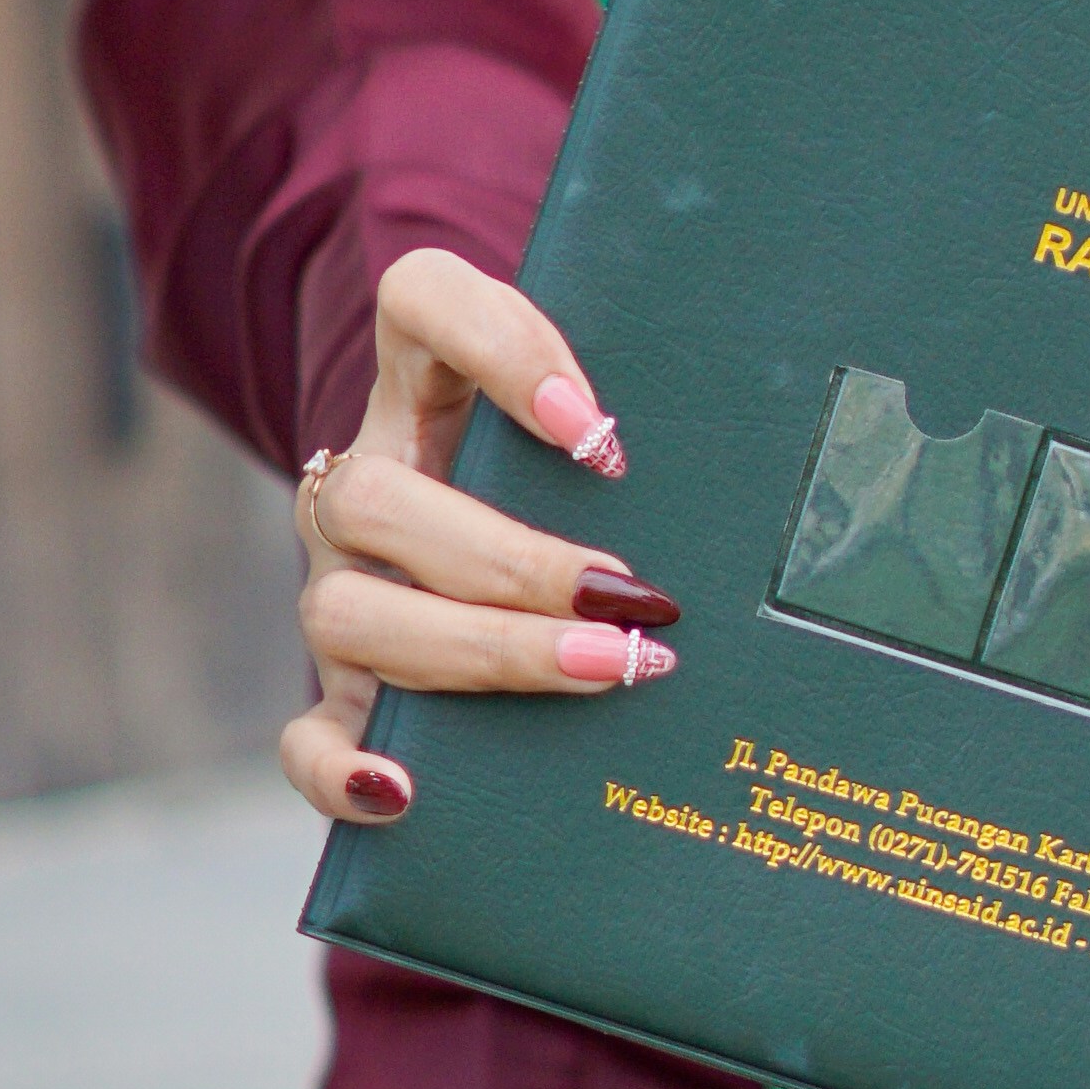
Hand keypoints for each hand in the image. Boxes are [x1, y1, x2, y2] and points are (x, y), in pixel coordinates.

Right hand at [280, 248, 677, 828]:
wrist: (500, 539)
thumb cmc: (575, 481)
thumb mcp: (598, 423)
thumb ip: (653, 404)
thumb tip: (787, 447)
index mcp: (422, 385)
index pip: (421, 300)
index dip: (498, 350)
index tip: (600, 432)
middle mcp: (364, 481)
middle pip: (378, 497)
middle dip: (514, 560)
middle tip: (631, 594)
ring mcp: (343, 587)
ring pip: (346, 610)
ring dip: (480, 650)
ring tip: (600, 670)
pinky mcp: (344, 690)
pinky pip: (302, 739)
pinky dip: (340, 768)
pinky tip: (409, 788)